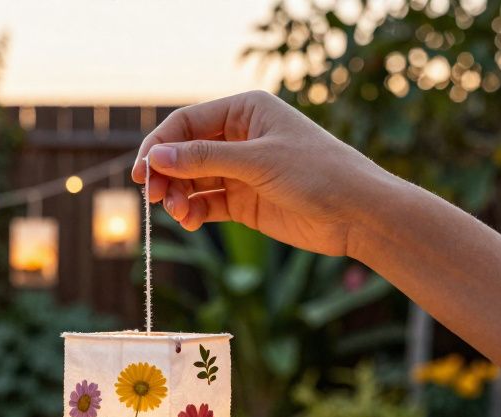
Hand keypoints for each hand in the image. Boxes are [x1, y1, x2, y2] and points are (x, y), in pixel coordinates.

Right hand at [133, 91, 402, 257]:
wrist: (358, 214)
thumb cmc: (318, 173)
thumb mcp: (258, 161)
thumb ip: (205, 159)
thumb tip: (156, 156)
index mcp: (245, 111)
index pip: (187, 123)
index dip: (159, 146)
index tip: (143, 172)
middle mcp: (240, 137)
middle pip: (184, 152)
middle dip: (166, 174)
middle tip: (154, 198)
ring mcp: (241, 171)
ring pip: (192, 180)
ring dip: (178, 196)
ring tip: (179, 214)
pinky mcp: (245, 201)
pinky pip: (207, 203)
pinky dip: (194, 212)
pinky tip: (191, 222)